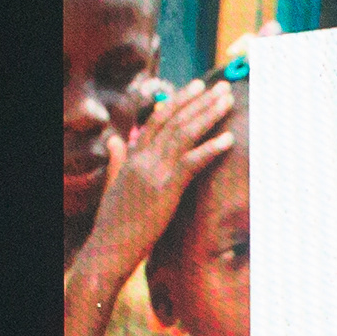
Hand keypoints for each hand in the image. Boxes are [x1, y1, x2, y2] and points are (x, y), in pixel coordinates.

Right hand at [71, 78, 236, 285]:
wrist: (107, 249)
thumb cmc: (112, 225)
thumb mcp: (113, 186)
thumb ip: (117, 160)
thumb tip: (116, 140)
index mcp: (131, 157)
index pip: (157, 121)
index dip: (178, 102)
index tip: (196, 87)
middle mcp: (142, 159)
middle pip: (174, 121)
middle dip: (199, 100)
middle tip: (220, 85)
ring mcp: (153, 172)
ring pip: (184, 134)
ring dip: (208, 115)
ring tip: (227, 100)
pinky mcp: (165, 190)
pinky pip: (192, 162)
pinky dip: (211, 148)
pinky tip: (229, 138)